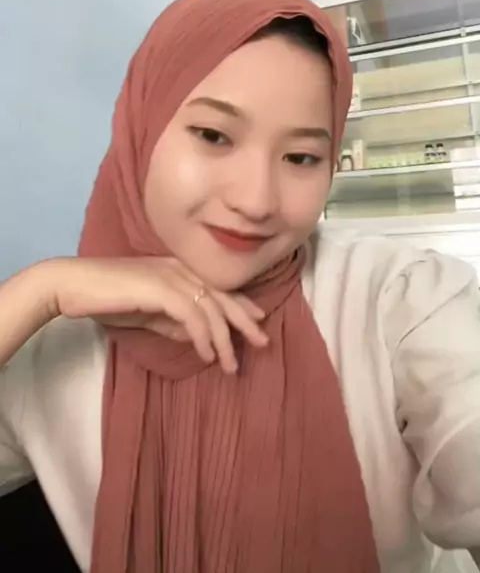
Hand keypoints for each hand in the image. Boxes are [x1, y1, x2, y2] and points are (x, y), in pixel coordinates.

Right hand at [48, 256, 267, 372]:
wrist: (74, 286)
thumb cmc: (107, 299)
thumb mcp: (147, 314)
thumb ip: (171, 322)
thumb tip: (196, 337)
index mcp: (178, 269)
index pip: (218, 287)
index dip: (240, 305)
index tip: (257, 322)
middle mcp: (180, 269)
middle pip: (223, 296)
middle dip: (245, 321)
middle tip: (263, 343)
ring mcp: (171, 276)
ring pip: (211, 308)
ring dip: (225, 339)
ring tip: (231, 365)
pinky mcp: (160, 288)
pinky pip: (192, 316)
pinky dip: (203, 337)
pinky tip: (208, 355)